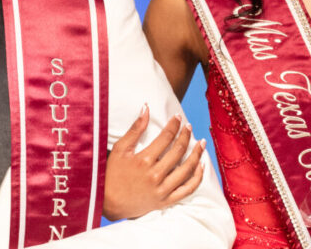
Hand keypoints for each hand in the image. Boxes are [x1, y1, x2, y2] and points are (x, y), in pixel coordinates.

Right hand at [103, 105, 205, 219]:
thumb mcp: (120, 149)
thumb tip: (146, 108)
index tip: (178, 117)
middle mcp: (155, 175)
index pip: (166, 138)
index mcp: (144, 160)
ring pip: (187, 170)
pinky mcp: (165, 201)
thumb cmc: (113, 173)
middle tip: (189, 127)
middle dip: (186, 136)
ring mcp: (162, 190)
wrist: (109, 202)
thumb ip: (135, 129)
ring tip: (201, 143)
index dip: (174, 125)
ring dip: (197, 154)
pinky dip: (197, 178)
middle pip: (178, 152)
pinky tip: (201, 166)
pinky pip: (187, 190)